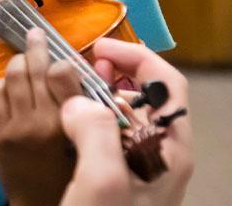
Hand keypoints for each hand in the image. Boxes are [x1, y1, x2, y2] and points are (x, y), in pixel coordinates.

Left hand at [0, 28, 82, 205]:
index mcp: (70, 123)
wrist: (40, 204)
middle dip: (36, 46)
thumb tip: (92, 67)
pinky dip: (3, 83)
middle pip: (34, 70)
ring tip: (25, 55)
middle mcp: (40, 121)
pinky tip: (11, 83)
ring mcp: (15, 126)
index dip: (63, 60)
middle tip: (36, 33)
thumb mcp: (91, 143)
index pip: (63, 73)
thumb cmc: (74, 175)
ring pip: (12, 77)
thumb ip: (92, 108)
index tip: (64, 58)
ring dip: (19, 62)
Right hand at [55, 38, 192, 205]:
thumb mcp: (101, 182)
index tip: (95, 49)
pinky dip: (85, 118)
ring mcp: (138, 171)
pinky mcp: (116, 182)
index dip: (136, 57)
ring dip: (96, 93)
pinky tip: (61, 122)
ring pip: (124, 115)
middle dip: (112, 72)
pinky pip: (105, 137)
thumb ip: (97, 131)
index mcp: (170, 151)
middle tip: (77, 68)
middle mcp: (159, 156)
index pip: (167, 84)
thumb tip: (80, 100)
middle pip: (146, 95)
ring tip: (65, 88)